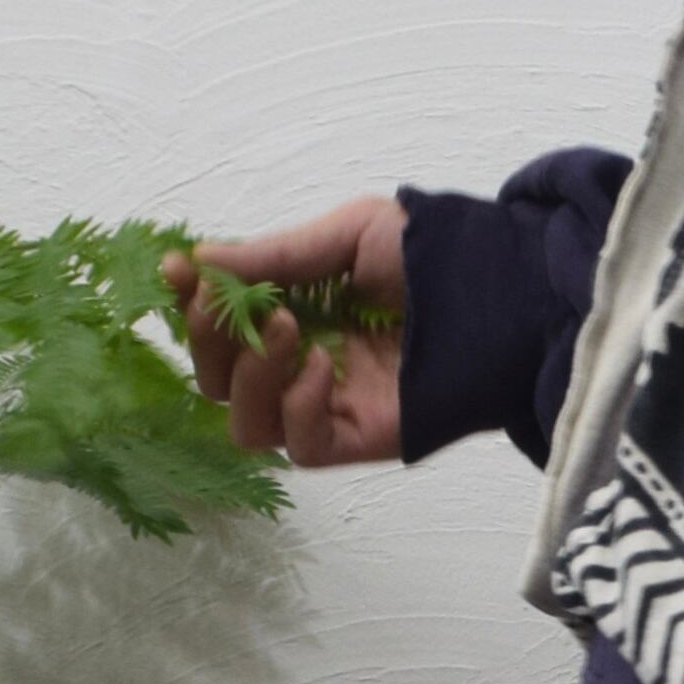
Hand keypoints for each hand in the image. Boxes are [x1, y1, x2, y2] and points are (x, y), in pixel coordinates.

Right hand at [165, 198, 406, 471]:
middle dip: (207, 340)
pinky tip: (322, 365)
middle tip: (224, 303)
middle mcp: (301, 365)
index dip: (191, 303)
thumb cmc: (433, 255)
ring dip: (249, 375)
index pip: (220, 326)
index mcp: (295, 314)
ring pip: (246, 423)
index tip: (178, 271)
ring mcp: (329, 407)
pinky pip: (300, 447)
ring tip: (286, 328)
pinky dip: (296, 407)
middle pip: (217, 381)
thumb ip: (275, 256)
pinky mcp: (359, 440)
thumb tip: (199, 259)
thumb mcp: (347, 235)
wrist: (505, 289)